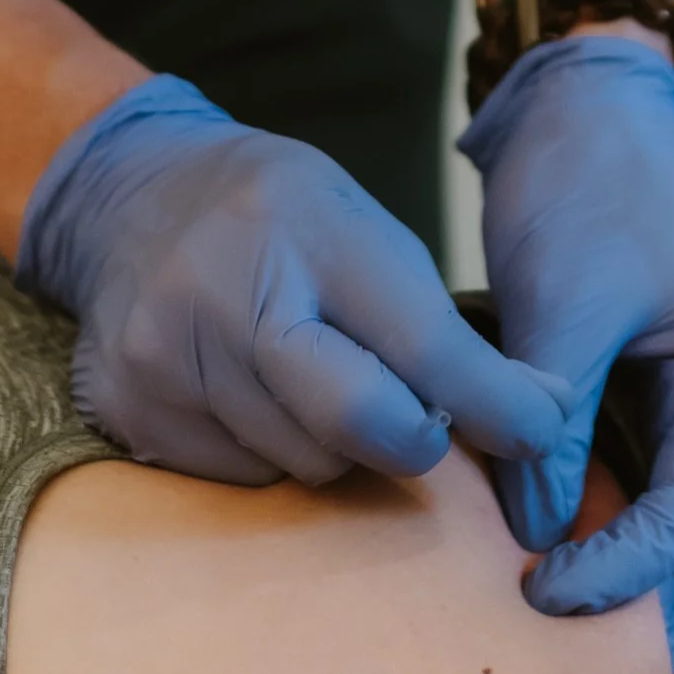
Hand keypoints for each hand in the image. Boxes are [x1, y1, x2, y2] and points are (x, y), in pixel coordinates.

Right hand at [17, 74, 567, 484]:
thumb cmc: (275, 215)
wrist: (129, 196)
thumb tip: (544, 411)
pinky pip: (243, 478)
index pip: (422, 345)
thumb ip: (441, 322)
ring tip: (315, 378)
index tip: (540, 433)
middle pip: (359, 423)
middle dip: (414, 438)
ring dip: (338, 445)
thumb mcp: (362, 227)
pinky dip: (273, 450)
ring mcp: (170, 358)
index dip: (495, 404)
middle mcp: (229, 293)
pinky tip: (253, 392)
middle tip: (421, 420)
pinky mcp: (131, 412)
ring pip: (305, 464)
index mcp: (309, 230)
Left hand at [459, 33, 673, 665]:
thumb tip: (538, 528)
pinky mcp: (645, 396)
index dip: (622, 569)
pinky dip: (607, 530)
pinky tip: (555, 561)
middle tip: (566, 657)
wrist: (582, 109)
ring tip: (563, 631)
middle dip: (651, 607)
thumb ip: (555, 416)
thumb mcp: (566, 302)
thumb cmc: (588, 187)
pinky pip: (640, 486)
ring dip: (633, 580)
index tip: (540, 591)